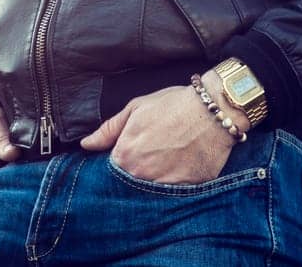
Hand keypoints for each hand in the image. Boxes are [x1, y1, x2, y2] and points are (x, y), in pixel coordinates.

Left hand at [77, 79, 245, 183]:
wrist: (213, 111)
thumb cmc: (174, 105)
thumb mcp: (136, 108)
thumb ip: (109, 129)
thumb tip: (87, 144)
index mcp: (124, 156)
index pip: (110, 171)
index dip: (119, 163)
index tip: (128, 155)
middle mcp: (141, 176)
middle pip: (129, 184)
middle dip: (135, 174)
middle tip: (151, 158)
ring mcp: (163, 186)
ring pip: (149, 192)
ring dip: (153, 181)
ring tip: (166, 162)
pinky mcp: (186, 191)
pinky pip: (173, 196)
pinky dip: (173, 186)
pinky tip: (180, 168)